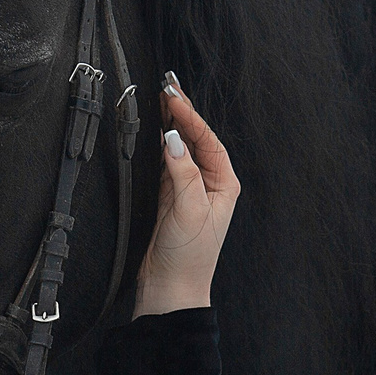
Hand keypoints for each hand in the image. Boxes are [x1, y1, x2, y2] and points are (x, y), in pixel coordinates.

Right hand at [133, 74, 240, 315]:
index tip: (171, 96)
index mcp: (223, 183)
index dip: (190, 116)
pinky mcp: (168, 198)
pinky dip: (158, 144)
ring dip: (169, 124)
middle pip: (195, 138)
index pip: (207, 139)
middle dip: (181, 112)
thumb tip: (173, 138)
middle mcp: (209, 183)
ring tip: (158, 98)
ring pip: (179, 147)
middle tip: (165, 85)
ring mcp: (187, 189)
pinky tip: (152, 130)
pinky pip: (164, 162)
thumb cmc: (189, 258)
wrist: (170, 290)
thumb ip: (182, 172)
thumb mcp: (189, 210)